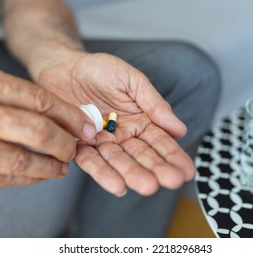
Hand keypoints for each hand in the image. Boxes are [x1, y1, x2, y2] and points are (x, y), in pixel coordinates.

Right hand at [0, 64, 95, 191]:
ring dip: (50, 166)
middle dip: (65, 143)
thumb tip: (54, 115)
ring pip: (23, 160)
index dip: (70, 116)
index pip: (40, 99)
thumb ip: (7, 95)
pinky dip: (27, 178)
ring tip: (62, 166)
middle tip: (76, 148)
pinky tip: (38, 175)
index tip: (86, 126)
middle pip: (38, 131)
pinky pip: (2, 177)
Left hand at [38, 52, 195, 195]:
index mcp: (140, 121)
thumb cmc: (100, 69)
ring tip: (146, 186)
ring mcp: (101, 142)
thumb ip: (154, 104)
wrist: (65, 66)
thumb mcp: (132, 80)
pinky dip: (102, 173)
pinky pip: (90, 160)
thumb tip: (179, 129)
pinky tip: (117, 186)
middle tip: (170, 181)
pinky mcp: (78, 145)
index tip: (187, 171)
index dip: (174, 156)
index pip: (160, 141)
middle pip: (141, 155)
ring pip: (118, 161)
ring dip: (132, 174)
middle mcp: (123, 136)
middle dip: (156, 168)